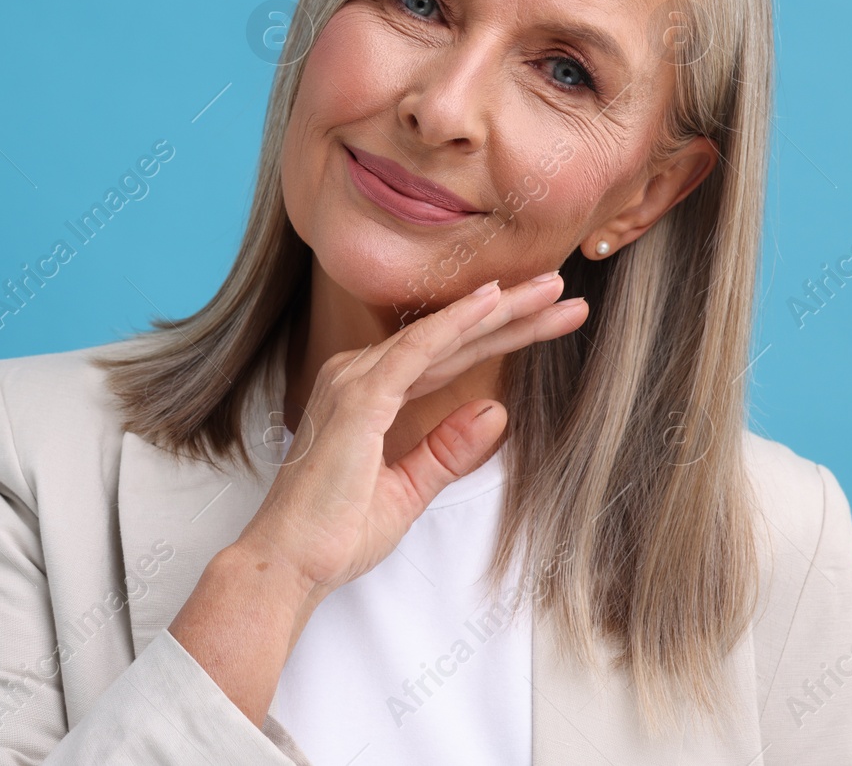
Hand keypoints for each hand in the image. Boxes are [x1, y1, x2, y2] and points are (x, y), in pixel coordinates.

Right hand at [231, 270, 587, 609]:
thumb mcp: (407, 491)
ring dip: (496, 310)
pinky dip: (455, 323)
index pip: (446, 359)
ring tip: (550, 289)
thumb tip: (495, 413)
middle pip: (450, 340)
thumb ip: (447, 450)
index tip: (549, 322)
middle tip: (562, 292)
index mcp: (368, 396)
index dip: (498, 338)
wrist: (289, 561)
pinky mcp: (359, 398)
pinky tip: (491, 301)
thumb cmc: (332, 533)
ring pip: (440, 336)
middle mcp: (357, 377)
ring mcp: (354, 382)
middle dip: (510, 315)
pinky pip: (416, 350)